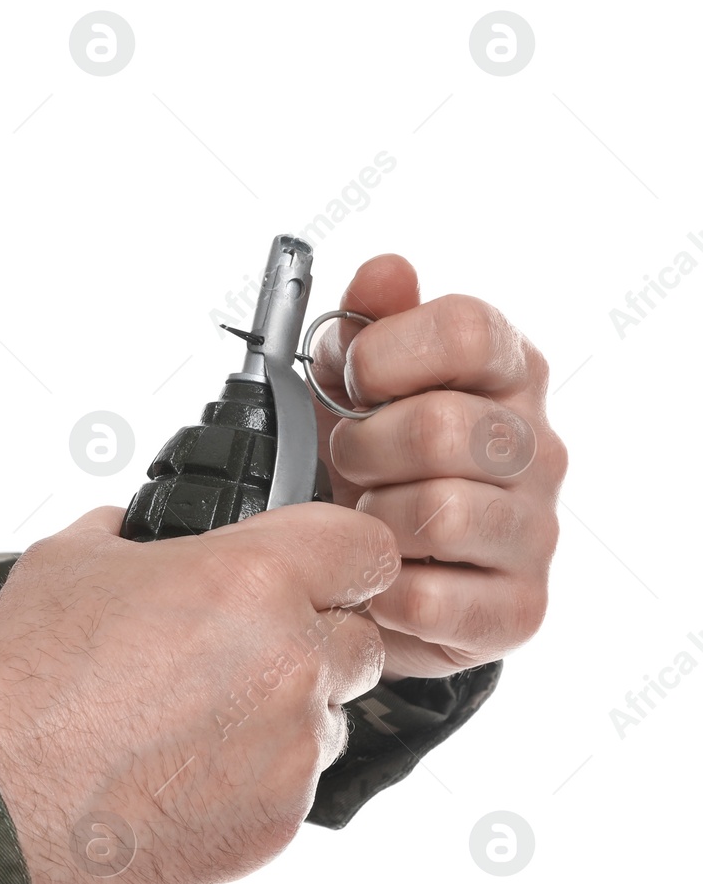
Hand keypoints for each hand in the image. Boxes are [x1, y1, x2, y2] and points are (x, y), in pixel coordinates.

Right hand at [0, 503, 397, 883]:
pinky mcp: (276, 826)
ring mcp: (290, 753)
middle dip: (309, 641)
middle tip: (229, 657)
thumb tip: (137, 534)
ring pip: (327, 719)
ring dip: (282, 714)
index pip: (366, 552)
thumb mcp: (67, 562)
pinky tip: (175, 775)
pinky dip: (250, 780)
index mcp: (253, 582)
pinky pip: (291, 787)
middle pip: (358, 640)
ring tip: (189, 725)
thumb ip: (130, 536)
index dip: (339, 559)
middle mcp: (292, 665)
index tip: (319, 573)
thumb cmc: (21, 683)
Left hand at [309, 256, 567, 679]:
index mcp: (507, 374)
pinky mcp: (518, 609)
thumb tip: (385, 274)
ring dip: (374, 522)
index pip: (467, 329)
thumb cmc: (373, 467)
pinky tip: (377, 580)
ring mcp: (536, 531)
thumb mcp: (352, 389)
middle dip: (366, 447)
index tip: (352, 379)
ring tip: (364, 523)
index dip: (388, 353)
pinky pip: (432, 599)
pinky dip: (382, 593)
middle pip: (445, 427)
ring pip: (442, 513)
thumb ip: (365, 325)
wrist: (377, 572)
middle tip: (347, 465)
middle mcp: (536, 448)